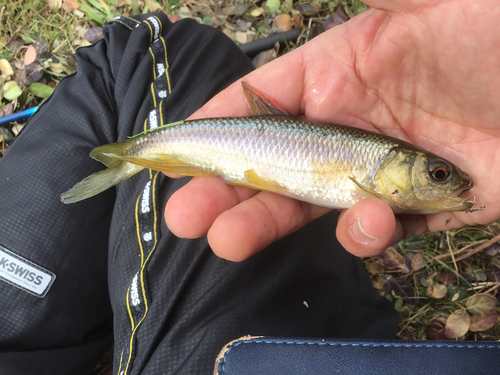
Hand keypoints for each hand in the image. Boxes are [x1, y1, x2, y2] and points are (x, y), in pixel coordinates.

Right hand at [165, 0, 499, 260]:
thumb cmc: (498, 37)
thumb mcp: (431, 0)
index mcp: (342, 72)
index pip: (261, 102)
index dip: (215, 127)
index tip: (173, 152)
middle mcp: (353, 125)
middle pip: (274, 163)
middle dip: (223, 191)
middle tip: (184, 218)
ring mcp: (382, 171)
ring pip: (311, 206)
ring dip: (269, 225)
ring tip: (230, 241)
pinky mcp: (419, 209)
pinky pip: (376, 230)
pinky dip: (365, 234)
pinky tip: (375, 222)